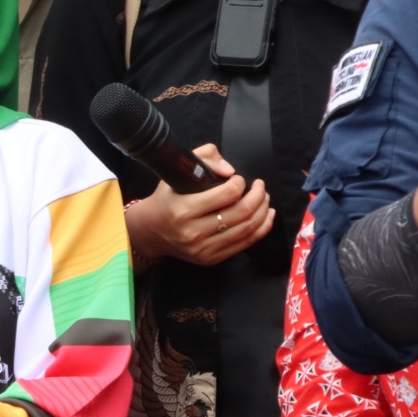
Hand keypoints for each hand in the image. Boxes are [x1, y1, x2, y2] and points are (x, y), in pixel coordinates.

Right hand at [124, 144, 274, 267]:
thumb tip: (229, 170)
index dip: (240, 183)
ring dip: (262, 211)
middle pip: (241, 213)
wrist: (150, 232)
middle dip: (258, 196)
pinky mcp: (211, 258)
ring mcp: (203, 249)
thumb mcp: (177, 172)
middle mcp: (193, 232)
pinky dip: (261, 229)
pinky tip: (266, 216)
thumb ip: (204, 157)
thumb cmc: (166, 199)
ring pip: (247, 229)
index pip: (226, 194)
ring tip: (264, 199)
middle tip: (260, 186)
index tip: (240, 179)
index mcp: (183, 209)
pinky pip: (245, 244)